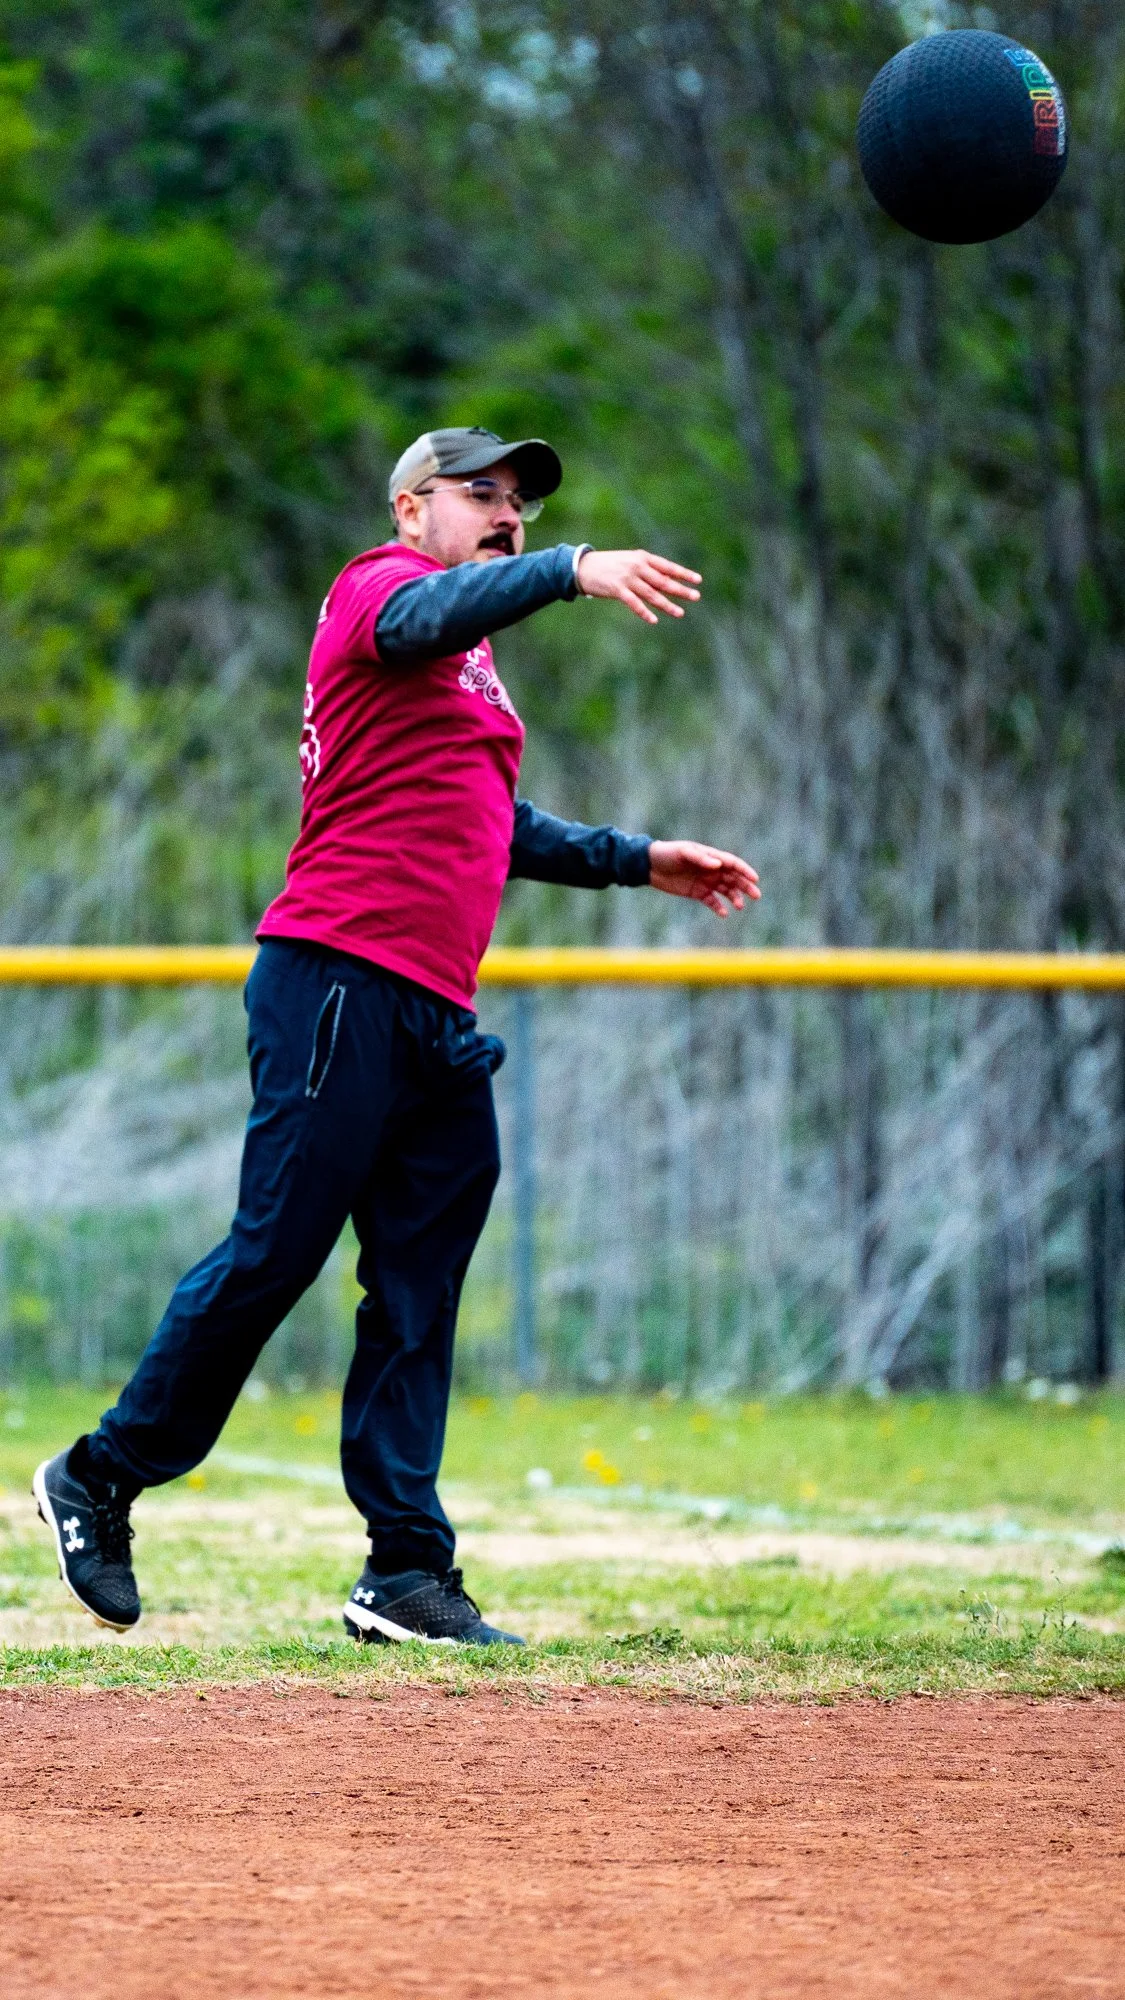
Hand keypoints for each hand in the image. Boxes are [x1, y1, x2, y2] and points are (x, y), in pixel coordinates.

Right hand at [576, 548, 701, 623]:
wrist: (584, 567)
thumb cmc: (610, 565)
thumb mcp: (630, 561)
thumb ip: (647, 569)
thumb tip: (667, 579)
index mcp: (642, 558)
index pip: (667, 566)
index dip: (683, 573)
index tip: (698, 580)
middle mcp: (637, 567)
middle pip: (663, 581)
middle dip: (681, 589)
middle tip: (696, 596)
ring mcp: (627, 578)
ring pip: (652, 594)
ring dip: (667, 604)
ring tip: (680, 613)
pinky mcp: (617, 590)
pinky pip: (634, 603)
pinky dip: (644, 612)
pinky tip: (654, 620)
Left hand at [648, 841, 760, 917]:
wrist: (650, 866)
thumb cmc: (668, 854)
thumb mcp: (683, 853)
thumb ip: (701, 859)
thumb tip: (718, 865)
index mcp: (711, 857)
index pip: (733, 864)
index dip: (745, 871)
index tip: (755, 879)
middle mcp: (712, 869)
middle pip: (733, 878)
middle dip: (745, 886)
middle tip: (756, 896)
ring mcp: (705, 882)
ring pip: (726, 891)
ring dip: (734, 898)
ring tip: (739, 907)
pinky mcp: (697, 893)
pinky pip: (712, 901)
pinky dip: (719, 907)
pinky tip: (724, 914)